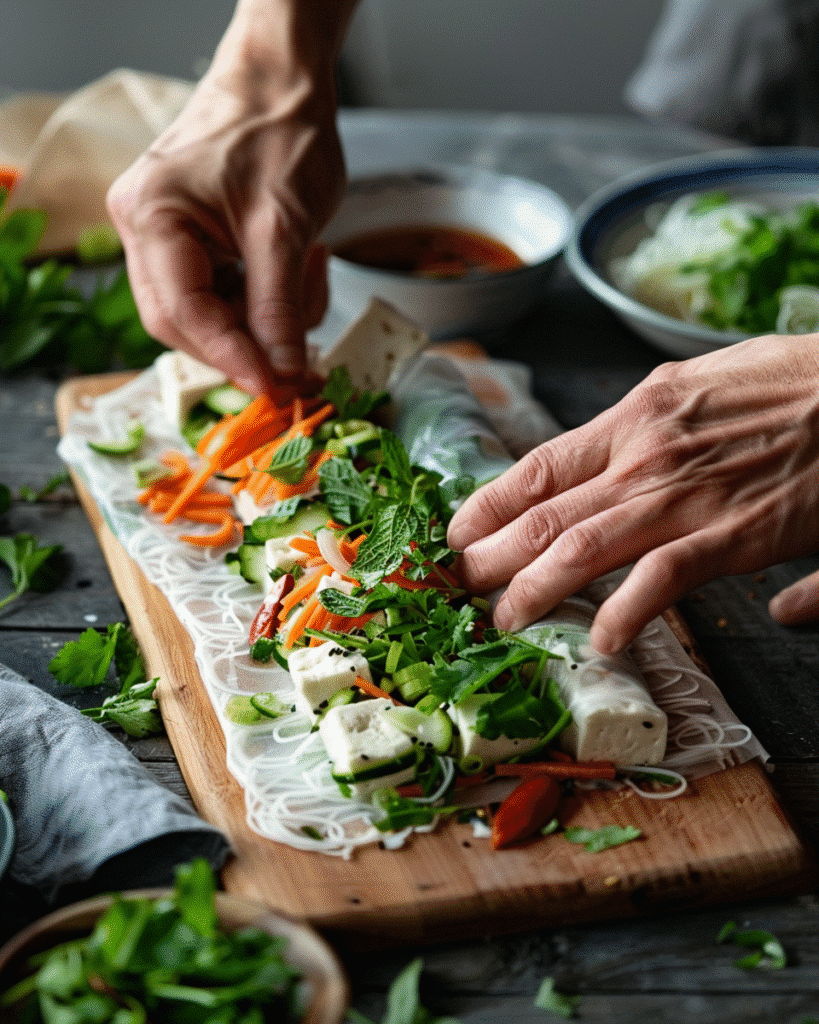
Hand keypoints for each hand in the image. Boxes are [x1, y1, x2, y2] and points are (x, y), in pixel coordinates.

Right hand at [107, 1, 352, 395]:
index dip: (229, 355)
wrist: (285, 84)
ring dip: (268, 318)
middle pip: (187, 322)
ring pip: (212, 316)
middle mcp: (146, 232)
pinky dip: (271, 299)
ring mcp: (169, 241)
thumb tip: (284, 373)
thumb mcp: (284, 226)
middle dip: (247, 344)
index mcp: (152, 218)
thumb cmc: (280, 132)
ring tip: (312, 270)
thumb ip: (280, 306)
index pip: (181, 310)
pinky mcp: (198, 247)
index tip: (273, 386)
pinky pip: (229, 297)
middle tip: (299, 361)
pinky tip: (304, 264)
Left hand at [447, 333, 818, 651]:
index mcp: (634, 416)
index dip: (487, 504)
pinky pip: (662, 579)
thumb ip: (663, 430)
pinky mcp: (732, 534)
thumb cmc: (793, 381)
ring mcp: (684, 496)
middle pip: (543, 515)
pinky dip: (626, 612)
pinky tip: (601, 640)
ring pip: (582, 548)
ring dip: (533, 590)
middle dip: (490, 557)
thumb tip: (646, 483)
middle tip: (459, 587)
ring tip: (504, 620)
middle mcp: (644, 456)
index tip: (456, 532)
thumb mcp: (705, 383)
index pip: (538, 466)